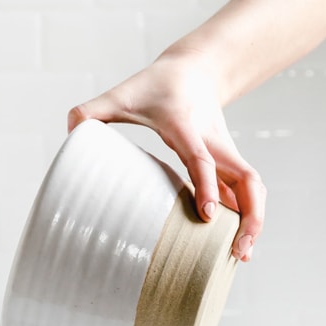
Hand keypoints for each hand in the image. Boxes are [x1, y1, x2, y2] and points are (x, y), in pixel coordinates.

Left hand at [67, 51, 264, 261]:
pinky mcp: (228, 163)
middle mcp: (214, 142)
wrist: (196, 70)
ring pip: (252, 187)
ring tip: (241, 256)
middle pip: (246, 179)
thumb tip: (71, 132)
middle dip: (249, 215)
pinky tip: (236, 244)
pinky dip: (246, 216)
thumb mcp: (122, 94)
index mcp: (187, 127)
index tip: (207, 215)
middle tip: (238, 251)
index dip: (206, 186)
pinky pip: (244, 191)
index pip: (201, 158)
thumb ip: (92, 110)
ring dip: (253, 220)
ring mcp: (225, 153)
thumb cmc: (155, 86)